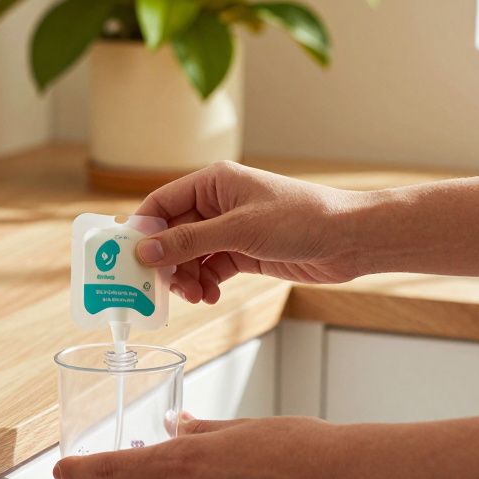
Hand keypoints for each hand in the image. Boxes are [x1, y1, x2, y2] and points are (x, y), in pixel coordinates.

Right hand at [134, 160, 368, 303]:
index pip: (162, 204)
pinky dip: (205, 284)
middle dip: (166, 262)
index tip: (129, 259)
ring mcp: (230, 229)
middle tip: (163, 288)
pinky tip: (209, 296)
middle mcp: (218, 203)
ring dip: (186, 278)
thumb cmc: (301, 219)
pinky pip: (210, 269)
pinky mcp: (244, 252)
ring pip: (190, 256)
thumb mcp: (238, 231)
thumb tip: (145, 251)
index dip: (143, 230)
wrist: (349, 240)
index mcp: (213, 182)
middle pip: (172, 233)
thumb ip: (188, 242)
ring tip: (195, 295)